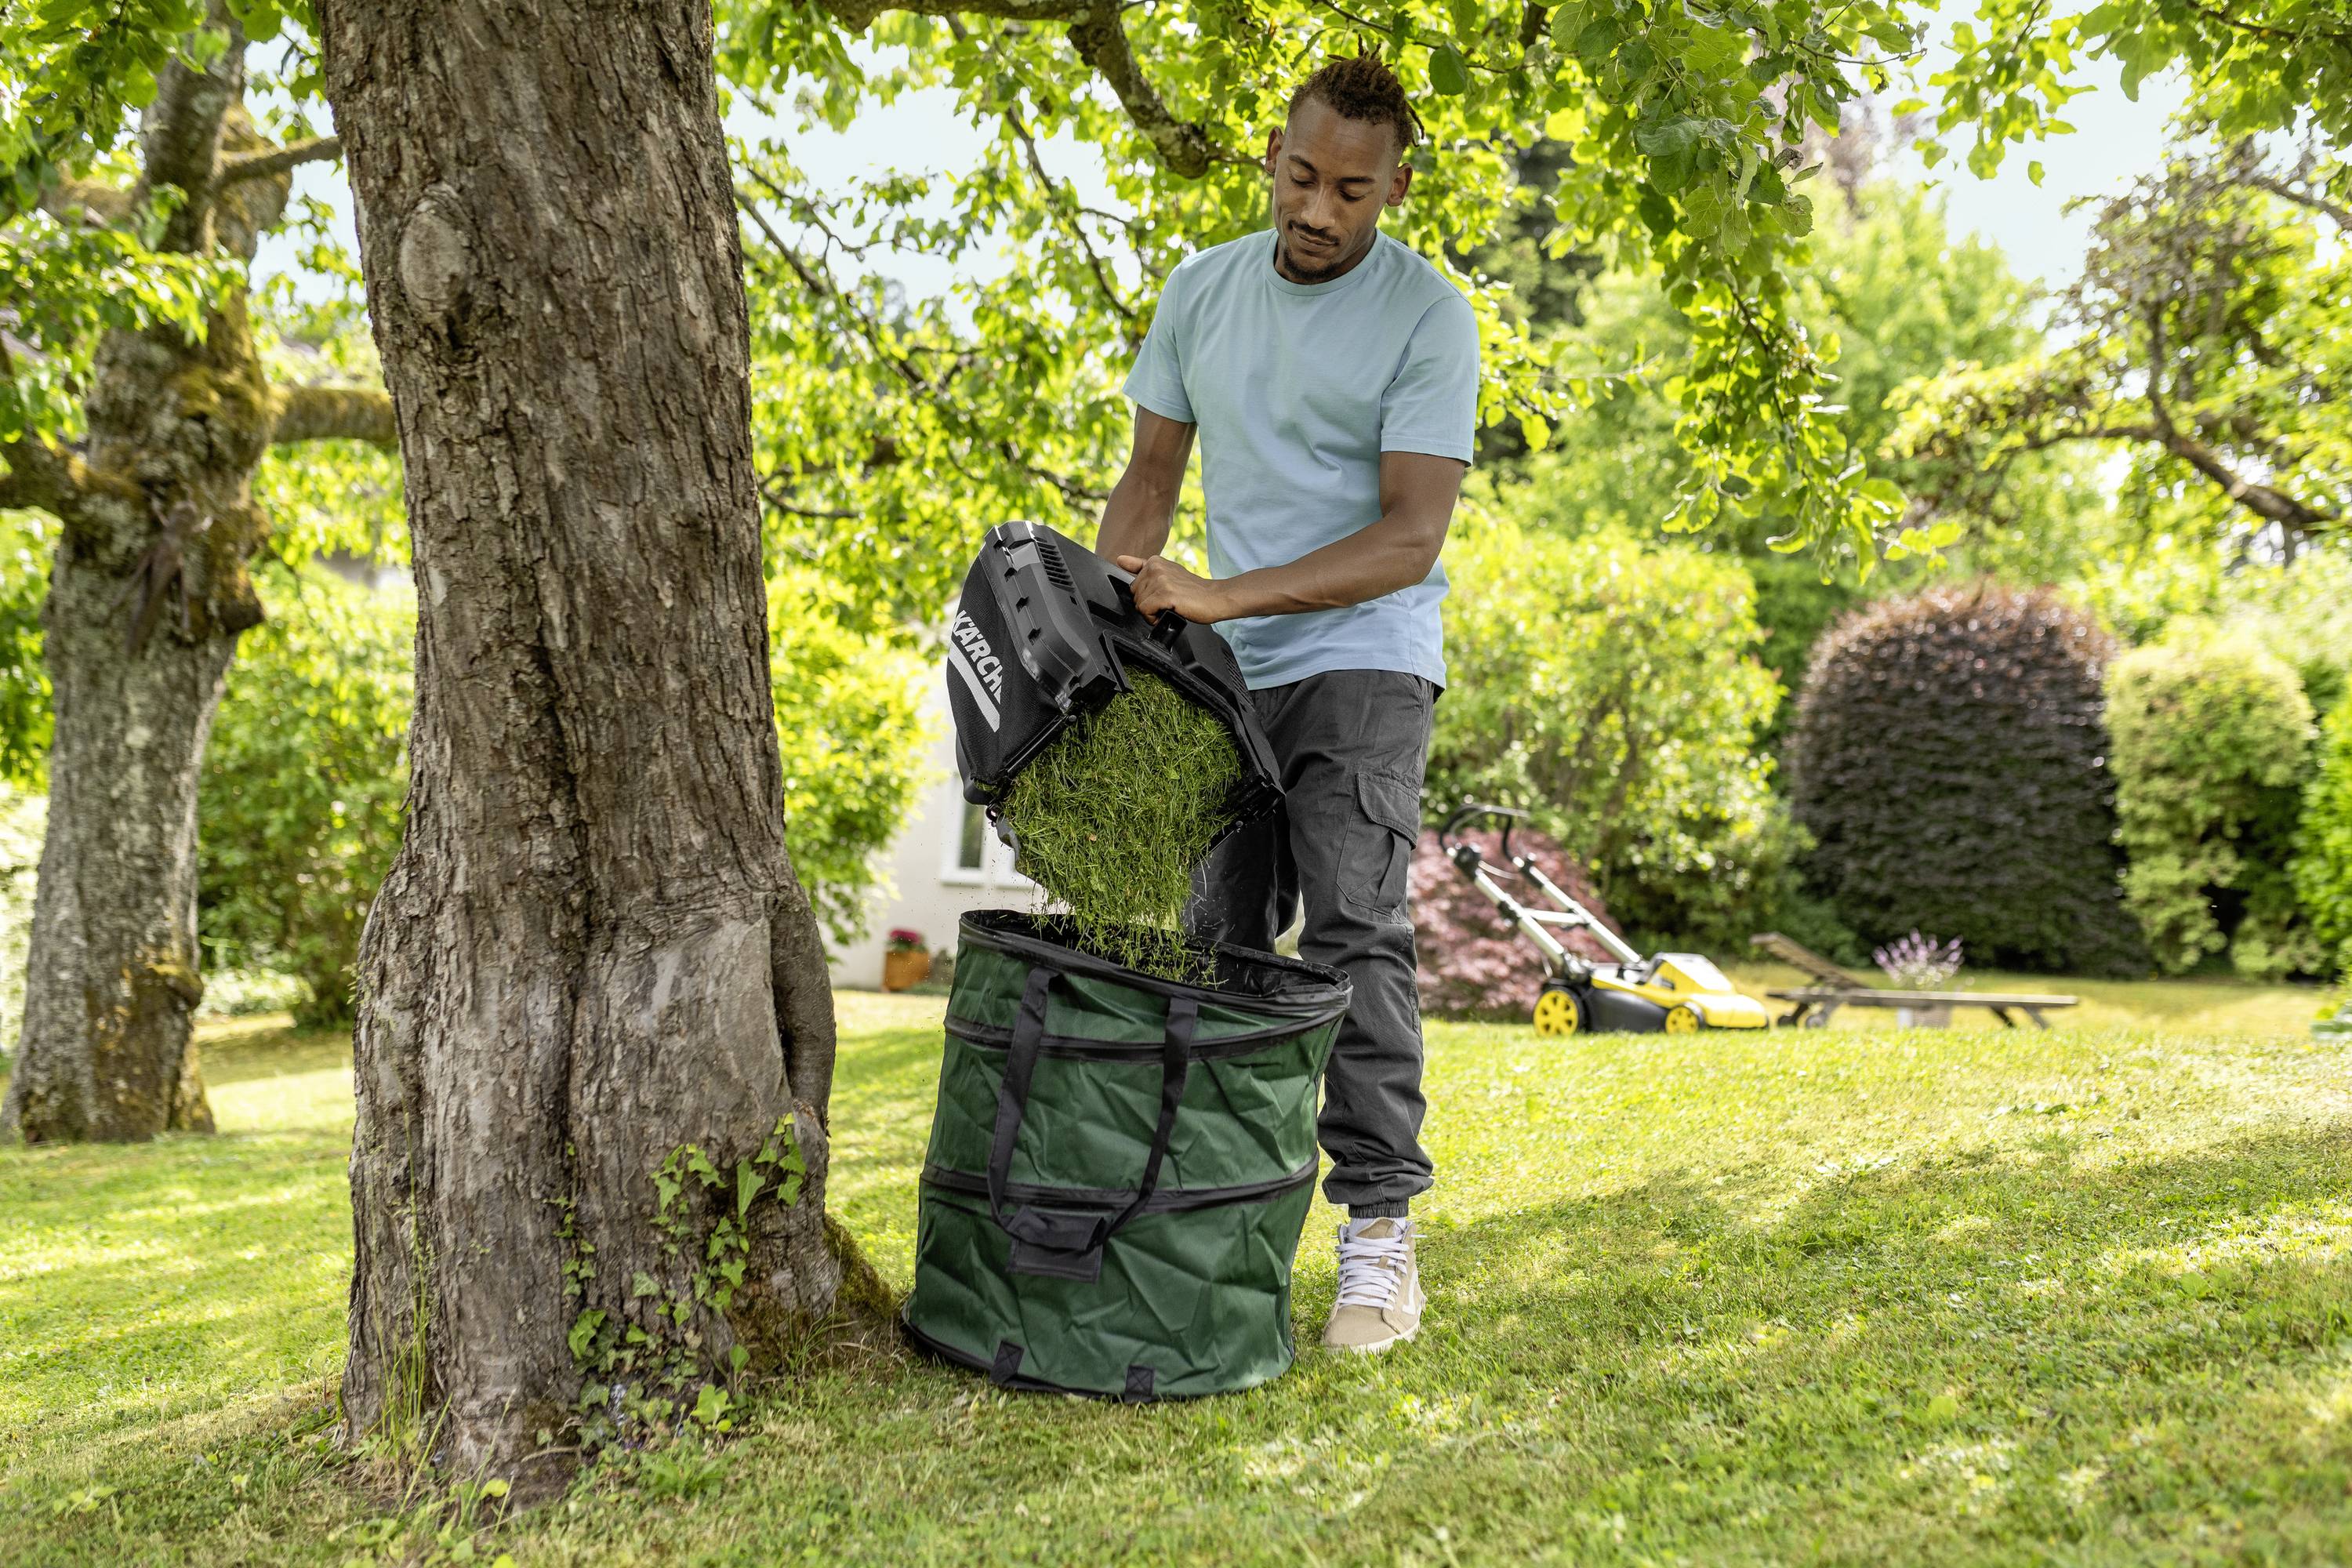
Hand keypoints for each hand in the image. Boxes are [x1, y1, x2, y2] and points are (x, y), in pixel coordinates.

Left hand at [1116, 554, 1232, 624]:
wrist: (1215, 598)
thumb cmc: (1193, 590)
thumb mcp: (1167, 572)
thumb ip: (1141, 566)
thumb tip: (1119, 559)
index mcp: (1154, 562)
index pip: (1134, 585)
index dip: (1147, 595)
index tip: (1162, 595)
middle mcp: (1155, 568)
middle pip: (1135, 596)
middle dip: (1148, 604)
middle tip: (1168, 603)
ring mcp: (1160, 580)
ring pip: (1139, 605)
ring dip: (1153, 613)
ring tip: (1170, 607)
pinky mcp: (1165, 594)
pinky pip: (1146, 612)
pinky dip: (1155, 619)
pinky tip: (1169, 613)